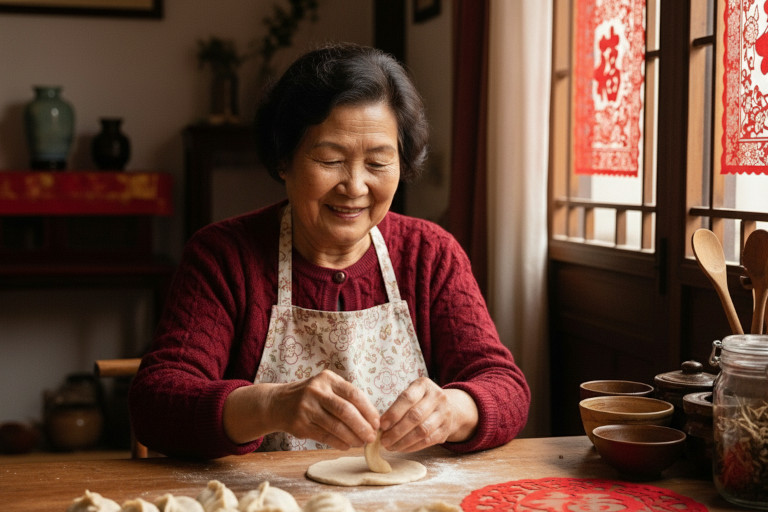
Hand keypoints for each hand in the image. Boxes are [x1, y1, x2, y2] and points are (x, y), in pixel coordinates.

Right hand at [223, 370, 378, 449]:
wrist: (278, 403)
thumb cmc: (312, 397)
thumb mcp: (327, 388)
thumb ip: (346, 398)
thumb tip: (372, 419)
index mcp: (327, 379)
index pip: (354, 394)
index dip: (368, 410)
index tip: (377, 423)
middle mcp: (316, 391)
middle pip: (345, 411)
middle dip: (362, 426)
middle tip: (371, 437)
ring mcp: (306, 407)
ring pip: (335, 426)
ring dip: (352, 437)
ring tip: (361, 443)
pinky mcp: (299, 424)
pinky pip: (324, 436)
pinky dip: (338, 443)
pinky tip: (346, 445)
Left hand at [378, 378, 477, 452]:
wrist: (450, 407)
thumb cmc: (421, 401)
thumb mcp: (413, 394)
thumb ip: (398, 406)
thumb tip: (380, 426)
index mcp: (424, 385)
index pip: (407, 397)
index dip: (393, 413)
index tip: (382, 425)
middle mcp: (437, 397)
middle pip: (415, 416)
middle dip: (396, 431)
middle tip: (383, 440)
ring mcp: (444, 413)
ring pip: (422, 430)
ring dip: (403, 441)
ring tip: (390, 446)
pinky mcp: (446, 429)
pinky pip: (428, 441)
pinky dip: (412, 447)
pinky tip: (401, 448)